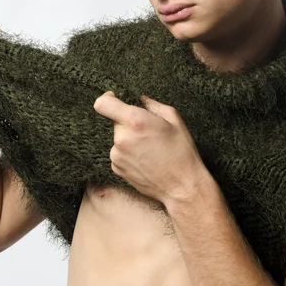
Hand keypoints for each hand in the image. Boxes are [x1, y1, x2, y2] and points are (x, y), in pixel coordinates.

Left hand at [93, 90, 209, 205]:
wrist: (182, 186)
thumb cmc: (182, 152)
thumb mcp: (174, 120)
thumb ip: (154, 105)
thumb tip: (141, 99)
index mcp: (135, 121)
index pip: (103, 104)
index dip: (106, 98)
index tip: (114, 98)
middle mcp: (122, 138)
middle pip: (116, 122)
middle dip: (128, 123)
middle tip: (148, 132)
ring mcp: (117, 155)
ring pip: (118, 138)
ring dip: (129, 139)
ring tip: (149, 149)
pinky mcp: (117, 168)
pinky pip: (119, 153)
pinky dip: (128, 153)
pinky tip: (145, 159)